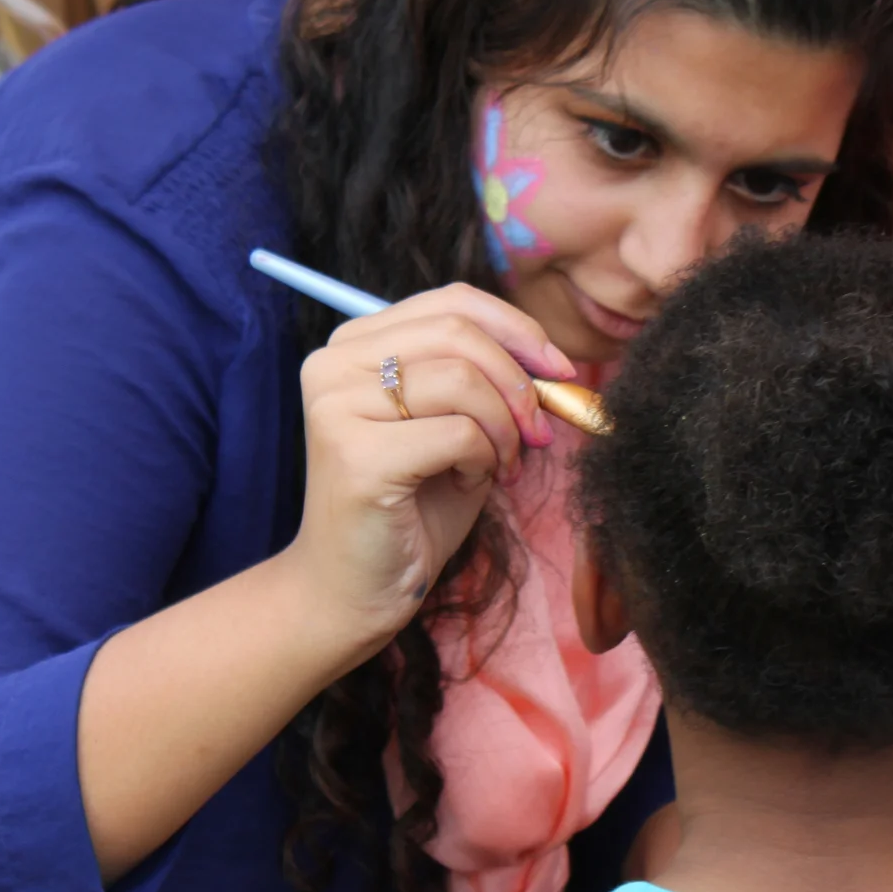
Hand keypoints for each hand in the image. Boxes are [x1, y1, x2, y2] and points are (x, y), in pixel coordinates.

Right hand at [278, 285, 575, 654]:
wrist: (355, 589)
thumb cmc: (412, 507)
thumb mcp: (458, 427)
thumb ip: (489, 382)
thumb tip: (554, 364)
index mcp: (354, 344)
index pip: (452, 302)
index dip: (518, 330)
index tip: (558, 371)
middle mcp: (333, 365)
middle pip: (458, 333)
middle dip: (519, 383)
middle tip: (540, 433)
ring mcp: (337, 407)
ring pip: (462, 381)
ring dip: (504, 429)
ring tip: (499, 467)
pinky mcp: (355, 455)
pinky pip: (458, 433)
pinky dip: (484, 460)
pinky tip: (468, 485)